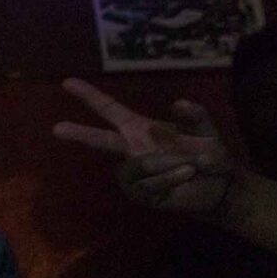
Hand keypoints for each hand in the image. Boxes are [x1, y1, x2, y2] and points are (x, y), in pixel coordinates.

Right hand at [52, 80, 238, 216]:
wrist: (220, 188)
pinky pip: (149, 183)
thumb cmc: (209, 155)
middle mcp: (131, 149)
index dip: (89, 96)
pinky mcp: (140, 194)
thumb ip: (195, 116)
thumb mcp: (206, 131)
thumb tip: (178, 102)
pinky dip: (170, 177)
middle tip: (57, 129)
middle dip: (80, 134)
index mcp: (139, 129)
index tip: (68, 83)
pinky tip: (186, 175)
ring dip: (164, 163)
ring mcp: (134, 174)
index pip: (109, 110)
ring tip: (189, 165)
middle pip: (101, 140)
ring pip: (137, 165)